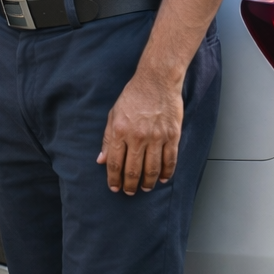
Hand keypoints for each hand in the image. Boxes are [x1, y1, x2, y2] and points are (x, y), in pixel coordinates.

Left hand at [97, 67, 184, 194]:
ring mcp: (157, 137)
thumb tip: (101, 160)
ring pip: (152, 168)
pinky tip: (163, 179)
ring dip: (148, 182)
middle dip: (130, 185)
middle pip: (133, 169)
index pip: (115, 163)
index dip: (114, 179)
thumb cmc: (133, 96)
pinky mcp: (172, 135)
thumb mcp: (113, 115)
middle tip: (129, 192)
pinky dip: (167, 172)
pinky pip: (170, 160)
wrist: (156, 81)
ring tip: (145, 188)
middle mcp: (138, 136)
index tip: (114, 188)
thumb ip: (108, 139)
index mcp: (120, 131)